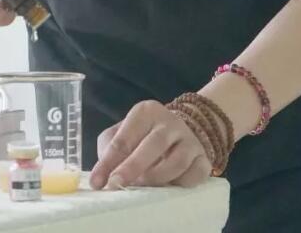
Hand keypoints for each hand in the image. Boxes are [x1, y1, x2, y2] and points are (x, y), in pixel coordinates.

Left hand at [90, 100, 211, 189]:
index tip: (97, 182)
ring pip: (177, 162)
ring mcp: (189, 140)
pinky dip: (180, 185)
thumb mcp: (123, 133)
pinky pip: (194, 175)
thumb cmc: (143, 136)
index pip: (124, 138)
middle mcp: (169, 122)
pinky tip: (169, 187)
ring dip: (157, 179)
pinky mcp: (203, 158)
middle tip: (117, 185)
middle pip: (153, 145)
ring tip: (143, 188)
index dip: (108, 162)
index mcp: (145, 112)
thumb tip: (102, 174)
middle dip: (132, 168)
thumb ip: (109, 148)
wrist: (182, 130)